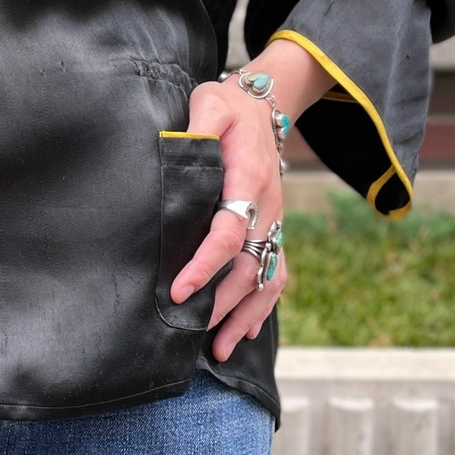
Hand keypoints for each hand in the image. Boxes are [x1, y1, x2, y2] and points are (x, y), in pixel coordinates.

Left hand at [168, 76, 285, 361]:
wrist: (265, 105)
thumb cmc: (229, 108)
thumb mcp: (210, 105)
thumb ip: (196, 128)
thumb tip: (177, 150)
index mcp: (249, 180)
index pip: (228, 232)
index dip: (205, 265)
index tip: (180, 291)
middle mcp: (268, 208)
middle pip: (250, 266)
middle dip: (223, 304)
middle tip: (192, 331)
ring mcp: (275, 222)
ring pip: (268, 277)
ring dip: (246, 315)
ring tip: (220, 350)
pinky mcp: (274, 229)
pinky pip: (277, 273)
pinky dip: (264, 306)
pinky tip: (247, 331)